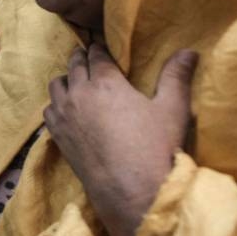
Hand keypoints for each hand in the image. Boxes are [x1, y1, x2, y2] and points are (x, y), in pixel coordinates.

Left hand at [44, 45, 197, 235]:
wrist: (131, 189)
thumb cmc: (155, 147)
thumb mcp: (172, 108)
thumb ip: (176, 77)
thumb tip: (188, 51)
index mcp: (106, 82)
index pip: (97, 55)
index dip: (99, 49)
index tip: (100, 46)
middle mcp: (80, 94)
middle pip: (74, 66)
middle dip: (81, 58)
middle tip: (86, 55)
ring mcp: (64, 115)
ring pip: (56, 85)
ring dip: (66, 79)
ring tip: (75, 80)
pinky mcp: (57, 136)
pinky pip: (48, 110)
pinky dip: (55, 104)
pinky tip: (63, 108)